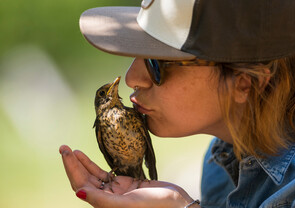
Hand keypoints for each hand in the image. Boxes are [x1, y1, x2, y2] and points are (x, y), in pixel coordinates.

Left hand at [59, 145, 197, 207]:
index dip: (72, 169)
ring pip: (93, 176)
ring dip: (81, 163)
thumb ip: (102, 200)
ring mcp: (116, 191)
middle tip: (63, 147)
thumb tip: (78, 193)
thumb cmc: (155, 206)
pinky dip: (94, 165)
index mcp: (104, 205)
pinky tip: (86, 156)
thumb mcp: (128, 204)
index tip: (66, 153)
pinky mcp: (125, 184)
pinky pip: (105, 173)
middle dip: (73, 164)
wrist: (176, 203)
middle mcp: (107, 199)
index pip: (81, 185)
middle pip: (84, 179)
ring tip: (71, 150)